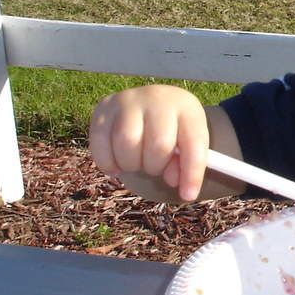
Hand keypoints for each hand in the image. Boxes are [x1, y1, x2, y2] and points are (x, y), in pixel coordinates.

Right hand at [88, 85, 209, 201]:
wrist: (150, 103)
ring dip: (132, 165)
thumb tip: (173, 181)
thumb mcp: (187, 142)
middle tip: (154, 166)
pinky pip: (100, 144)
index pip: (194, 143)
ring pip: (127, 144)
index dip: (192, 173)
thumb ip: (185, 164)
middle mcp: (157, 99)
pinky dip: (108, 163)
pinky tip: (116, 165)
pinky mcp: (103, 108)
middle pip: (158, 145)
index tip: (188, 195)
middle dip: (156, 167)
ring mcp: (127, 100)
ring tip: (136, 162)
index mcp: (187, 107)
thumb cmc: (173, 128)